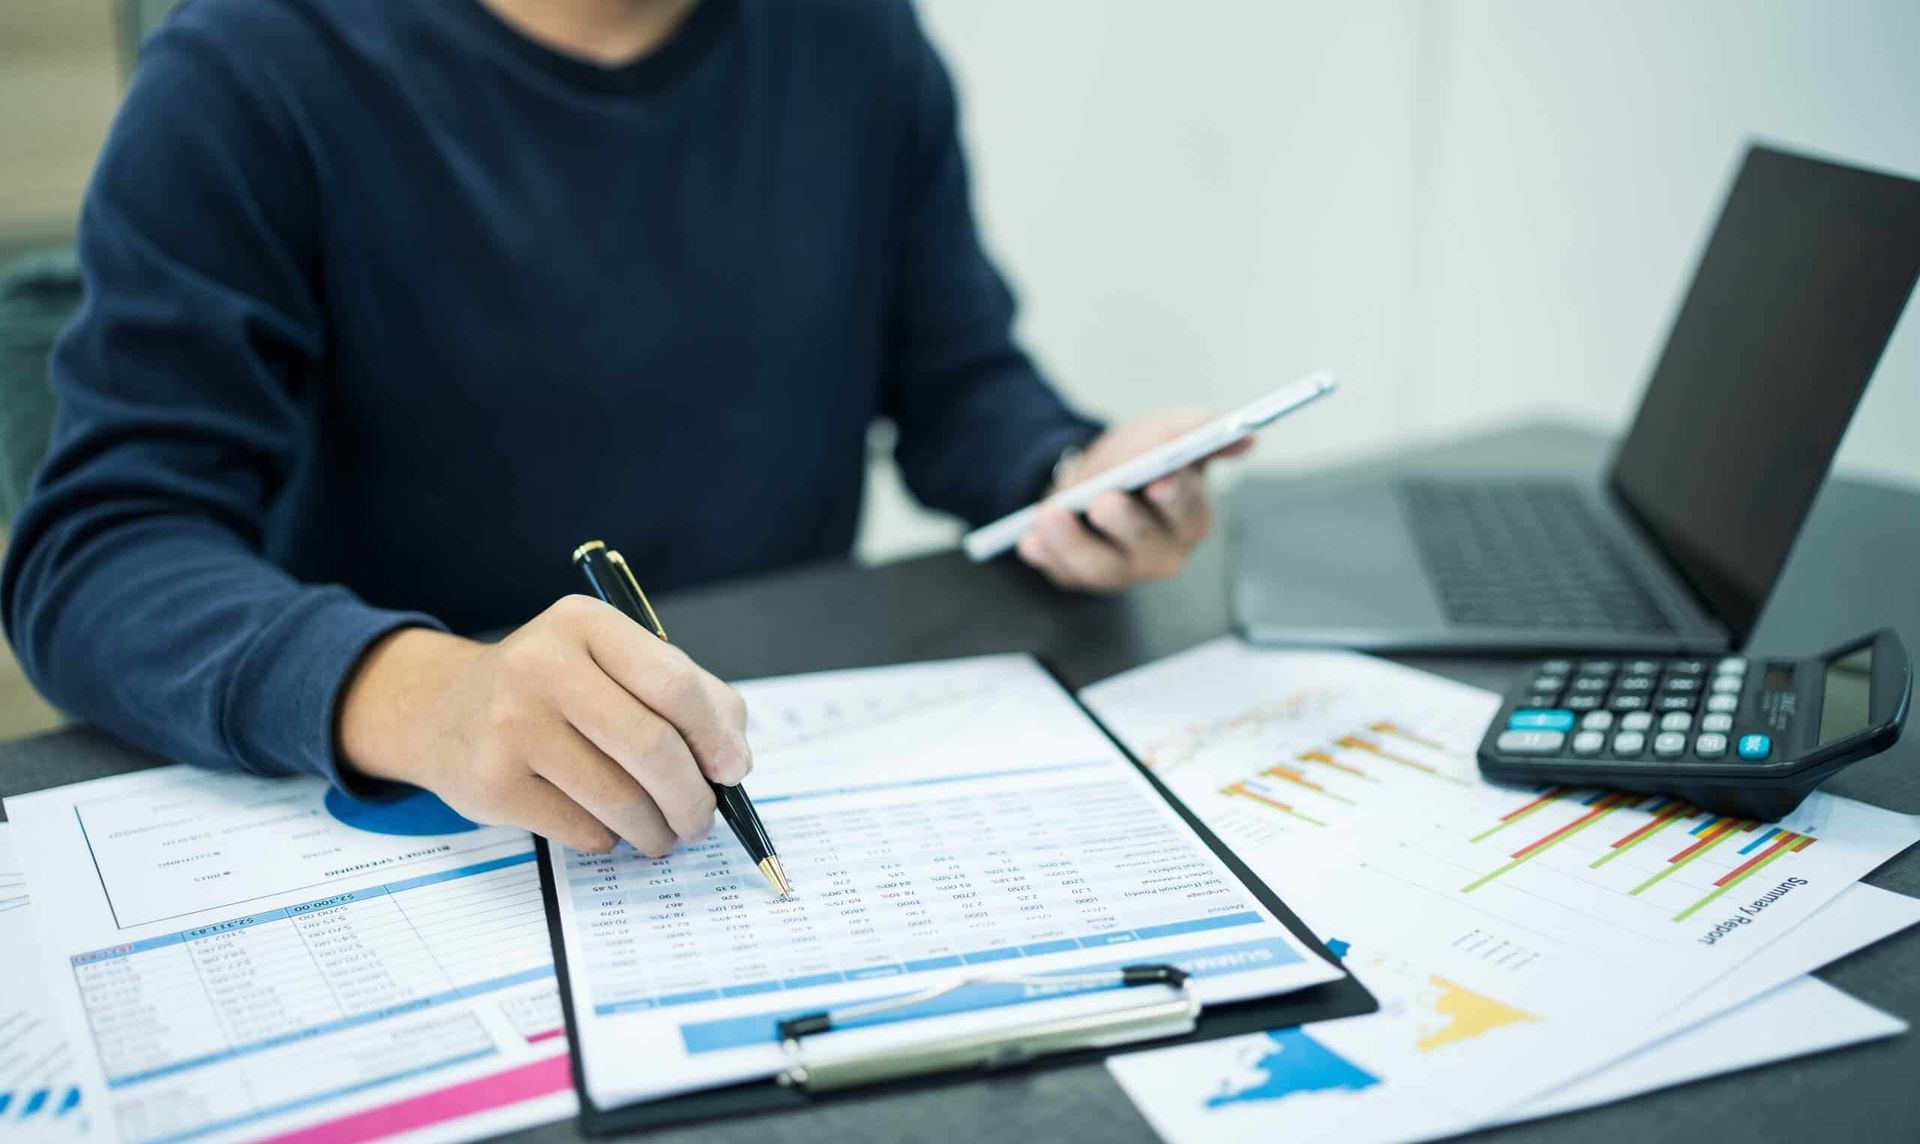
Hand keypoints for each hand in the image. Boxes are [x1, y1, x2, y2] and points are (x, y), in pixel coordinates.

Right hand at [337, 596, 750, 854]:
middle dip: (692, 798)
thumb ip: (691, 697)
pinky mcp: (492, 783)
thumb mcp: (615, 663)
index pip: (673, 683)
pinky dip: (611, 839)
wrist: (444, 710)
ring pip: (620, 799)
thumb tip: (735, 762)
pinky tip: (608, 827)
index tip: (732, 771)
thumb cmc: (556, 689)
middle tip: (702, 821)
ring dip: (656, 830)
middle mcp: (542, 665)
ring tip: (663, 834)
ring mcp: (511, 725)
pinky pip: (582, 829)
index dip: (714, 736)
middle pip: (651, 747)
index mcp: (584, 623)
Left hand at [1015, 410, 1249, 592]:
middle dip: (1127, 524)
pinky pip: (1064, 572)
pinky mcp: (1083, 577)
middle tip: (1106, 501)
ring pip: (1102, 567)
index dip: (1178, 498)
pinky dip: (1046, 555)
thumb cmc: (1136, 459)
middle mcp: (1162, 551)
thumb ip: (1200, 431)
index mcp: (1190, 516)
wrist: (1090, 474)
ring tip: (1050, 516)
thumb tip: (1245, 436)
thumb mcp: (1164, 431)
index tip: (1161, 481)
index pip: (1190, 512)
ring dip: (1074, 543)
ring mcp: (1121, 570)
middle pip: (1149, 547)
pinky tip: (1029, 540)